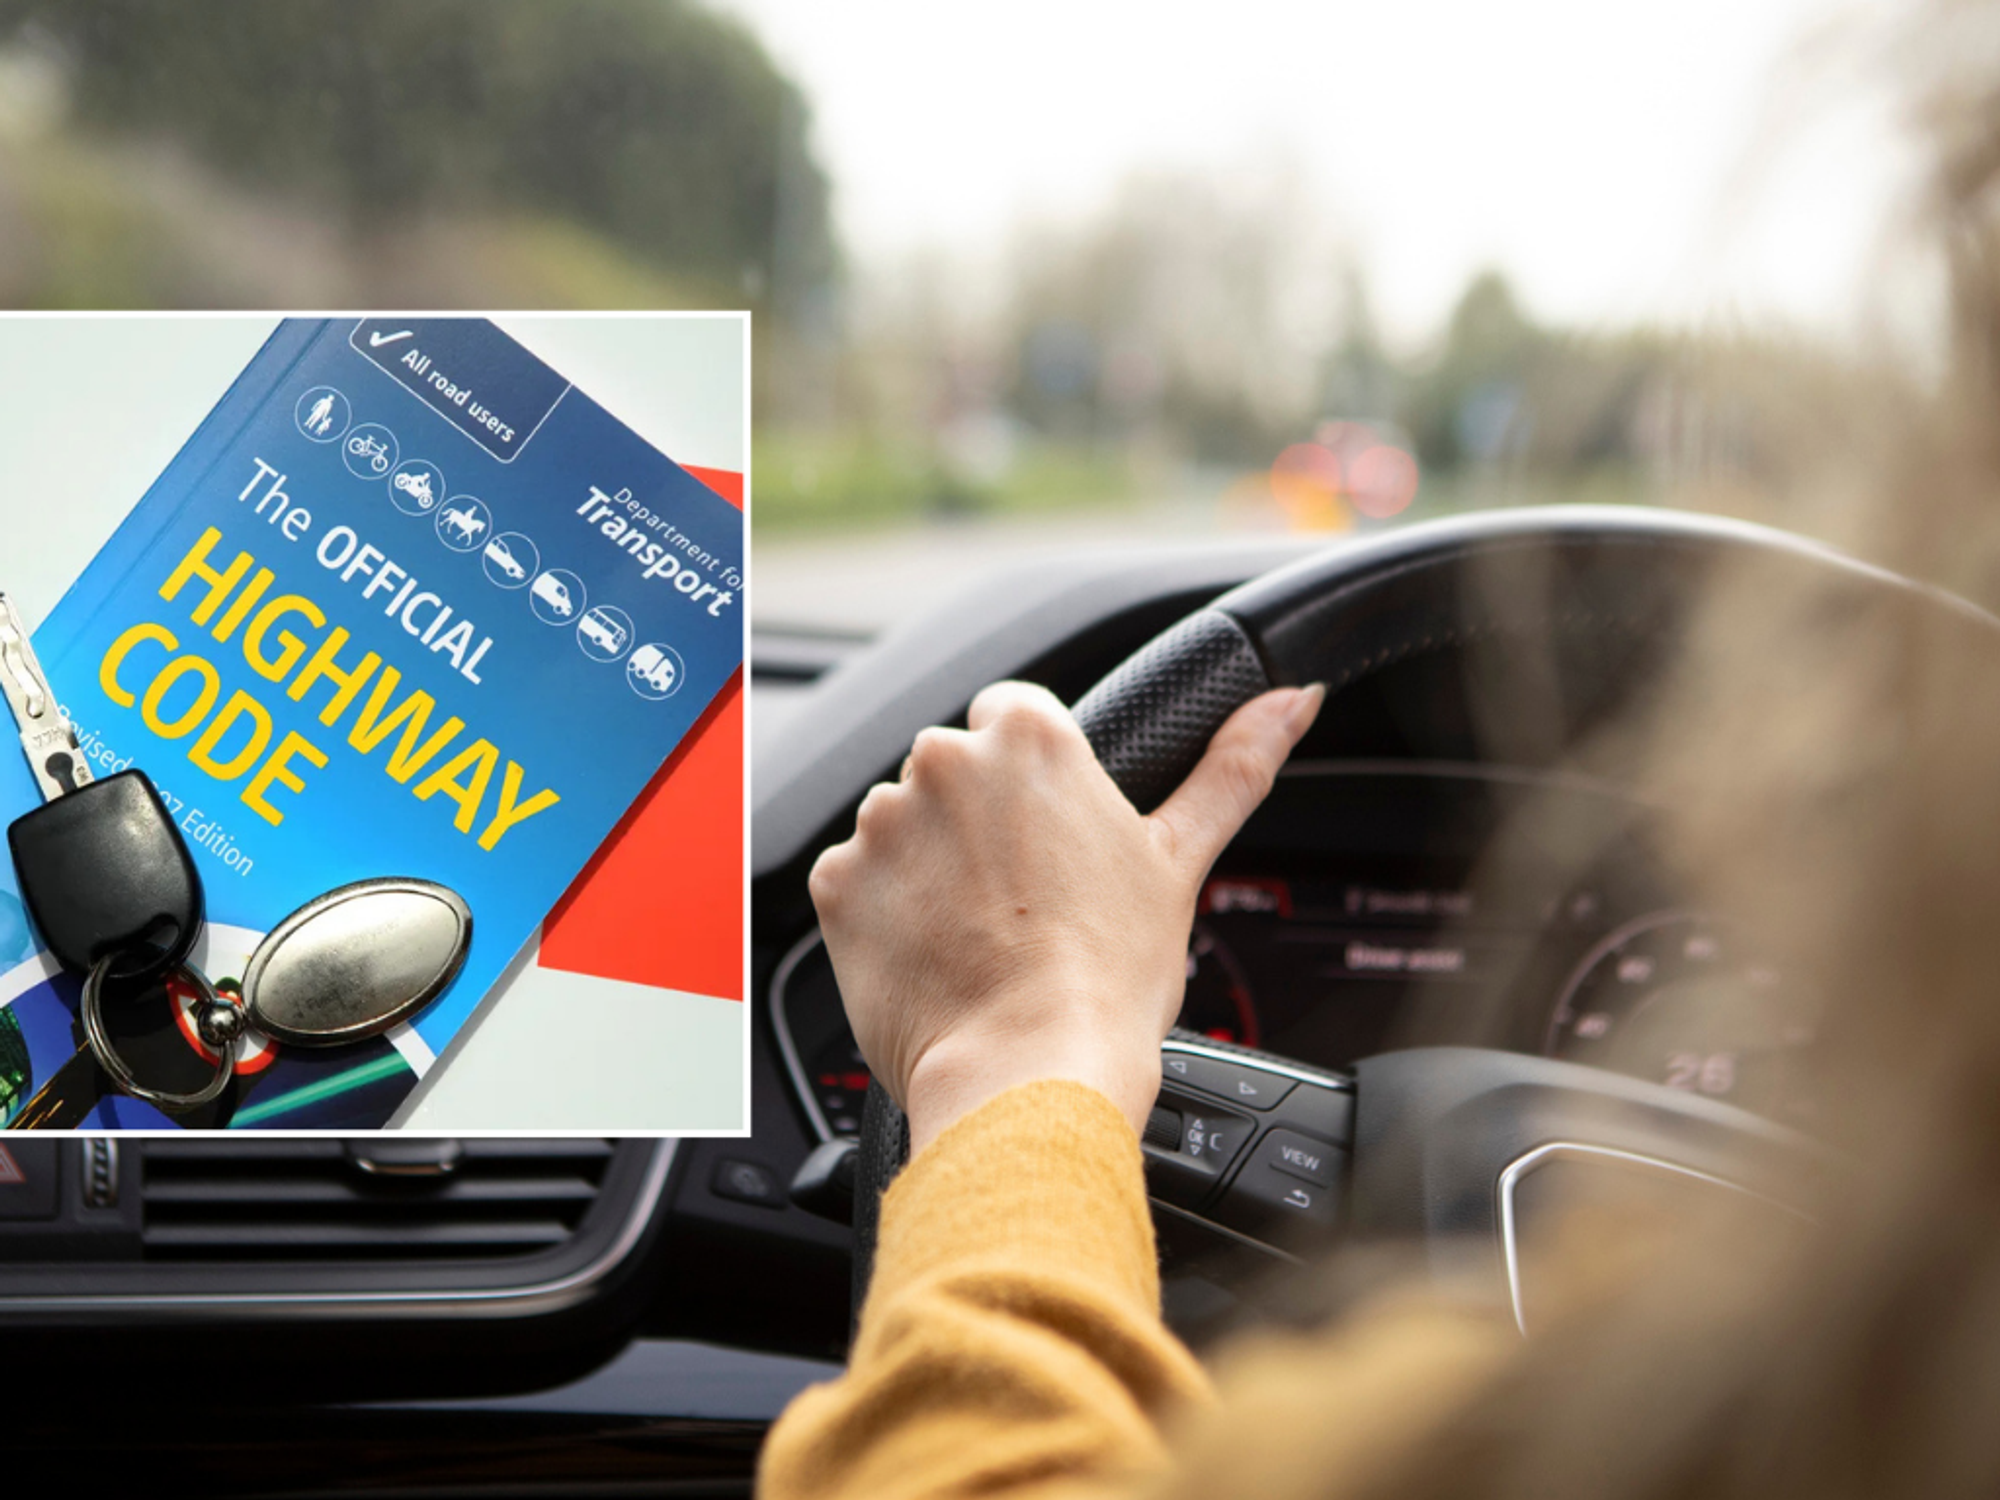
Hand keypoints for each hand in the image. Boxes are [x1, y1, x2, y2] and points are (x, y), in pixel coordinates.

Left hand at [809, 680, 1323, 1154]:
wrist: (1031, 1074)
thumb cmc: (1108, 977)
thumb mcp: (1180, 861)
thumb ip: (1233, 768)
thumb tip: (1293, 701)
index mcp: (1031, 739)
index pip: (1014, 716)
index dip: (1033, 782)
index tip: (1047, 839)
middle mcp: (946, 762)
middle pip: (955, 770)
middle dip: (978, 824)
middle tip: (1022, 900)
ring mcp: (883, 823)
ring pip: (903, 826)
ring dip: (928, 867)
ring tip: (978, 936)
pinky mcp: (838, 883)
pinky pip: (858, 881)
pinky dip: (885, 914)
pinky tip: (933, 954)